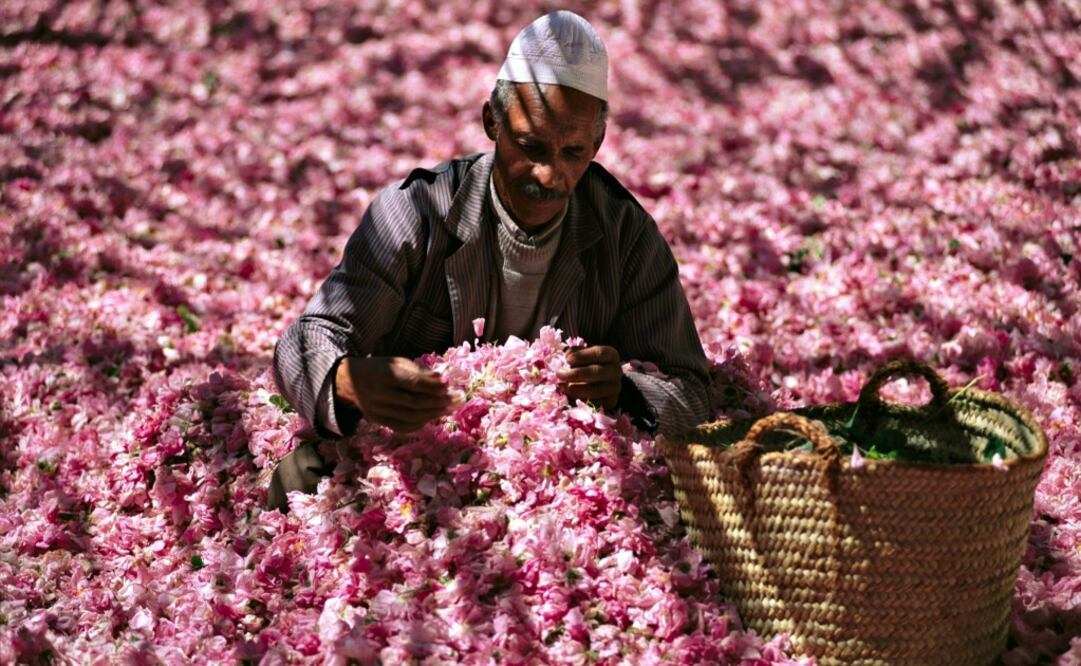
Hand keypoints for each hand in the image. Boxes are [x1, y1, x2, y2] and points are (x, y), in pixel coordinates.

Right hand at [336, 356, 453, 432]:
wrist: (351, 381)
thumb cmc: (381, 369)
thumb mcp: (397, 362)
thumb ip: (419, 371)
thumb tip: (442, 380)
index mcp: (384, 374)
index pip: (412, 382)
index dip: (432, 386)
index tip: (448, 386)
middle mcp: (379, 393)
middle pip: (413, 402)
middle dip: (437, 402)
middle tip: (455, 399)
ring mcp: (377, 410)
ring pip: (410, 417)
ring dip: (433, 414)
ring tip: (448, 409)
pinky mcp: (378, 420)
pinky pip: (403, 426)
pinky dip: (421, 423)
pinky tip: (432, 416)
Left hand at [557, 345, 621, 409]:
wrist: (597, 384)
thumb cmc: (586, 365)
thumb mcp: (582, 356)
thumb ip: (574, 354)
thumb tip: (567, 355)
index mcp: (611, 355)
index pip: (600, 353)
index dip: (583, 356)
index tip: (567, 359)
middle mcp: (616, 371)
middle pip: (598, 372)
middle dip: (576, 374)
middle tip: (559, 374)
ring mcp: (615, 387)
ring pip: (597, 389)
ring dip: (577, 389)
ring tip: (562, 387)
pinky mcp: (611, 402)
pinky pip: (597, 403)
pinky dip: (582, 401)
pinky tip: (570, 399)